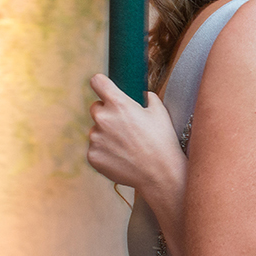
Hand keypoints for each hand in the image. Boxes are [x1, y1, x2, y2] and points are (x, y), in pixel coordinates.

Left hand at [87, 73, 182, 189]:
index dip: (101, 84)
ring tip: (127, 146)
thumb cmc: (162, 141)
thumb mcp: (160, 113)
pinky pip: (95, 148)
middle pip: (95, 107)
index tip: (104, 88)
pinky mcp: (92, 156)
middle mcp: (102, 118)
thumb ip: (148, 98)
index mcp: (118, 103)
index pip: (97, 82)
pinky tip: (122, 157)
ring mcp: (95, 138)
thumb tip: (143, 95)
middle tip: (125, 126)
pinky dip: (105, 152)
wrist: (160, 173)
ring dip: (106, 135)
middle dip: (107, 113)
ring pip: (96, 130)